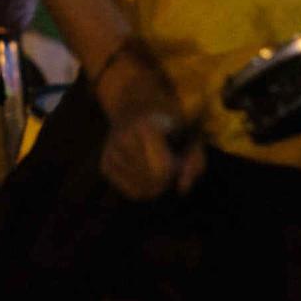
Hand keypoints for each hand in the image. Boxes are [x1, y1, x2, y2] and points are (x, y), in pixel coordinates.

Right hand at [91, 43, 203, 199]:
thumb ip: (195, 162)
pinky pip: (131, 193)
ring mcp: (110, 152)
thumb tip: (182, 190)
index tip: (179, 157)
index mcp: (145, 127)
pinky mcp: (105, 165)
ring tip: (157, 165)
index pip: (163, 171)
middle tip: (170, 163)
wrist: (136, 108)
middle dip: (168, 180)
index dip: (177, 170)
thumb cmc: (170, 124)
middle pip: (153, 183)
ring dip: (157, 185)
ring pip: (142, 190)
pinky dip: (144, 188)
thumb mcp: (191, 136)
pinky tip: (146, 172)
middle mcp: (122, 139)